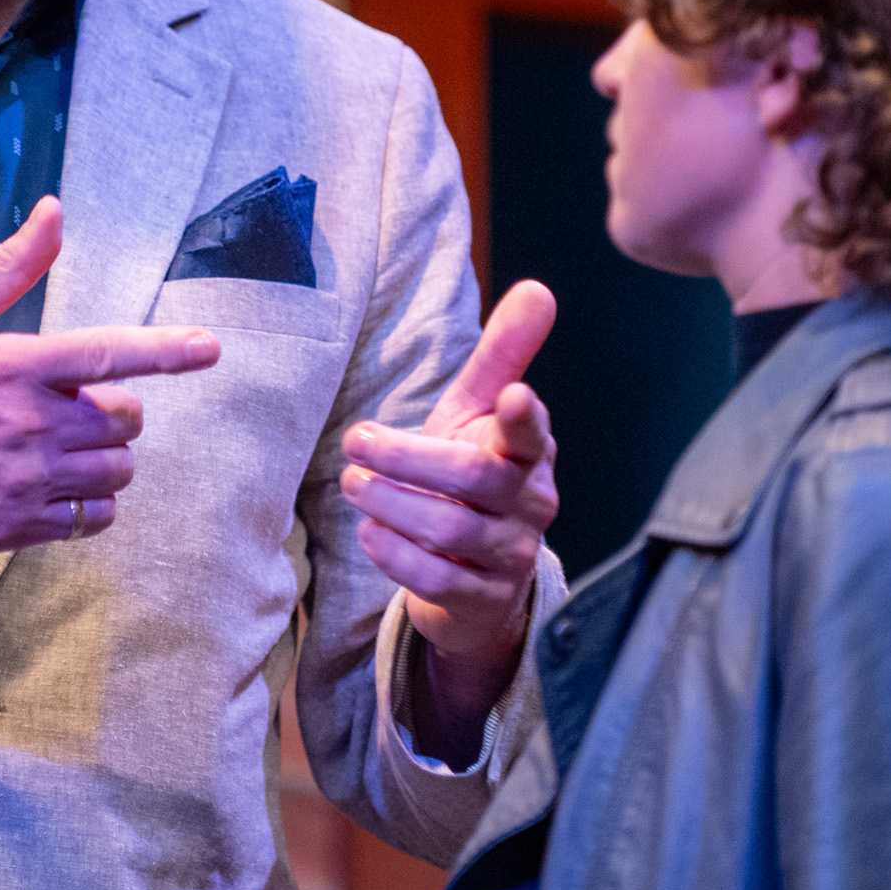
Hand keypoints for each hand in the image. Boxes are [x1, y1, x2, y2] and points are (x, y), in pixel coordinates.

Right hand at [0, 197, 219, 575]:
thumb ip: (9, 268)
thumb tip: (54, 211)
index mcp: (15, 366)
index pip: (110, 353)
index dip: (169, 350)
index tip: (211, 347)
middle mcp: (31, 424)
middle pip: (126, 418)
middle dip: (114, 409)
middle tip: (73, 405)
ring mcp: (28, 482)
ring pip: (118, 471)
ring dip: (106, 456)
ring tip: (63, 446)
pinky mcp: (20, 529)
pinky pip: (94, 519)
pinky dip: (89, 504)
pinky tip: (55, 487)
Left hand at [342, 281, 557, 687]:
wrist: (476, 574)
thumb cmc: (472, 474)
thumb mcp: (480, 412)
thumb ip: (503, 354)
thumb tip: (538, 289)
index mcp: (530, 450)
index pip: (532, 432)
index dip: (525, 416)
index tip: (513, 395)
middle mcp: (530, 503)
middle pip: (473, 479)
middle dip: (406, 458)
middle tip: (354, 442)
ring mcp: (511, 555)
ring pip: (449, 529)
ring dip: (390, 503)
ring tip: (352, 484)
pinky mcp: (483, 600)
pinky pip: (436, 578)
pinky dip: (393, 553)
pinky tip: (370, 531)